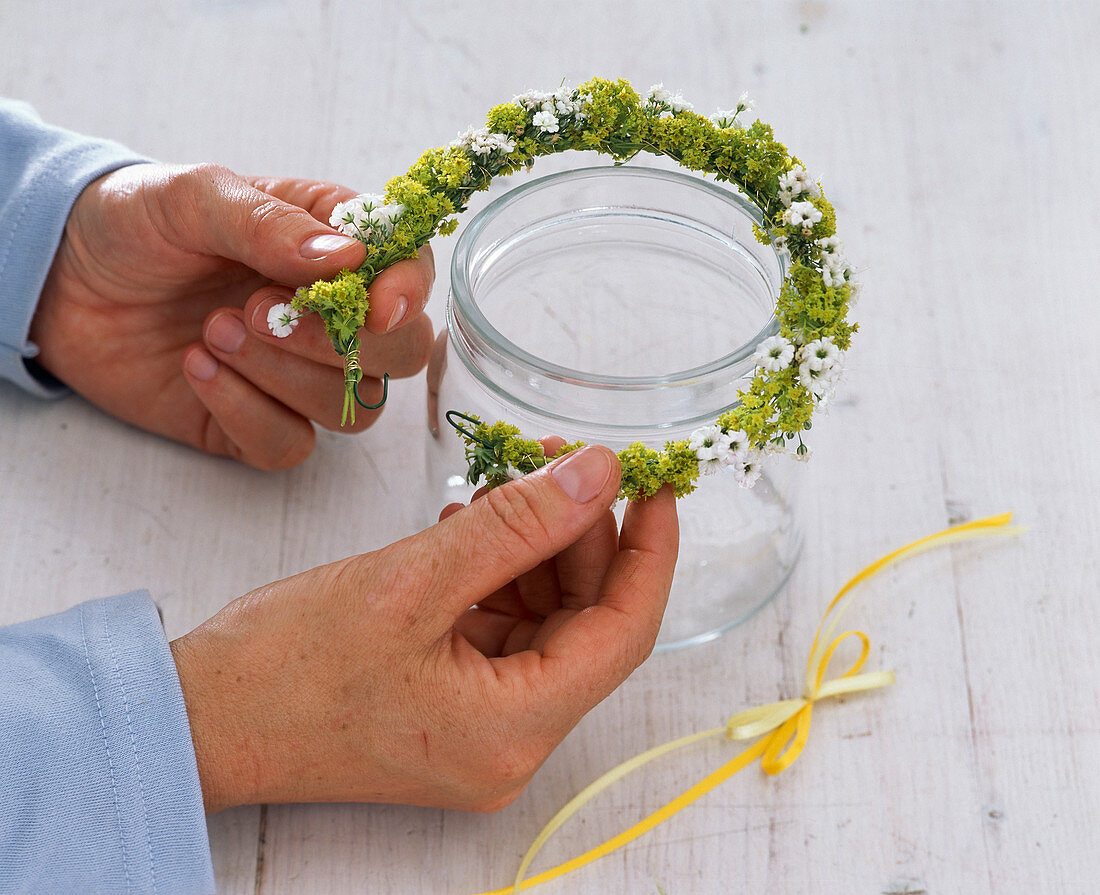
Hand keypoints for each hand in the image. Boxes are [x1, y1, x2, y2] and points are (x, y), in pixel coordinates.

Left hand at [30, 163, 434, 468]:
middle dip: (339, 344)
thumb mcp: (197, 196)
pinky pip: (290, 446)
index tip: (377, 305)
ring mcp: (299, 376)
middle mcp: (332, 316)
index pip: (410, 274)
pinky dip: (247, 413)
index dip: (408, 293)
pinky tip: (197, 369)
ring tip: (211, 331)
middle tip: (257, 312)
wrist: (61, 279)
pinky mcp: (257, 423)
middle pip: (401, 356)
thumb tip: (348, 258)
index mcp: (334, 246)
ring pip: (353, 408)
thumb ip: (270, 225)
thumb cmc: (137, 223)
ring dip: (284, 377)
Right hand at [169, 444, 678, 812]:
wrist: (198, 719)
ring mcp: (479, 731)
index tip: (656, 486)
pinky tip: (473, 528)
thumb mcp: (412, 578)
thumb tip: (599, 475)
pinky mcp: (449, 710)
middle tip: (558, 460)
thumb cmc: (284, 666)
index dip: (649, 552)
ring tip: (504, 487)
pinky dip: (496, 576)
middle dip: (578, 535)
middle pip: (582, 623)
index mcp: (514, 728)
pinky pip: (499, 633)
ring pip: (542, 622)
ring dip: (534, 549)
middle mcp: (509, 743)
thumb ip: (518, 524)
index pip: (624, 633)